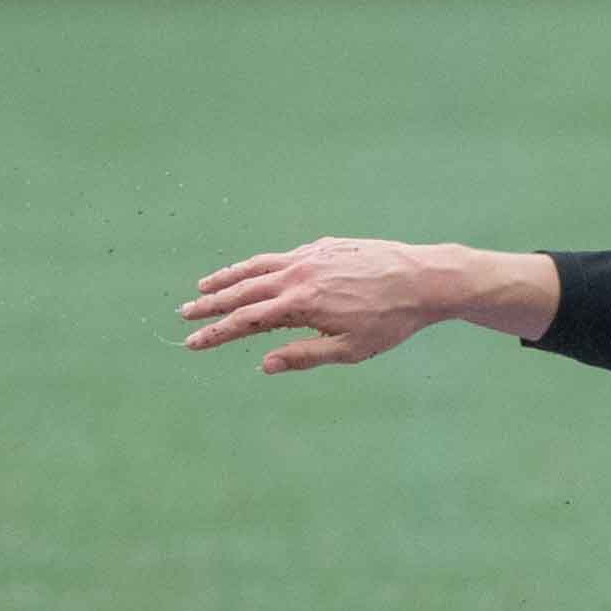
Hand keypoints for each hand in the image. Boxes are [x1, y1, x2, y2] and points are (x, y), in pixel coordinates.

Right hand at [181, 240, 551, 372]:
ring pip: (257, 267)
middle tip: (185, 316)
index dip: (217, 333)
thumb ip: (304, 355)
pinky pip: (280, 256)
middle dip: (211, 305)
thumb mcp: (351, 350)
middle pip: (242, 291)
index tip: (193, 343)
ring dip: (228, 278)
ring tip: (203, 288)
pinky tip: (251, 272)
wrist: (426, 278)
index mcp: (301, 304)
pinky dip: (258, 265)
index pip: (246, 321)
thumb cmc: (392, 321)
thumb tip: (264, 364)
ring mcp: (310, 256)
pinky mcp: (324, 246)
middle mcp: (298, 275)